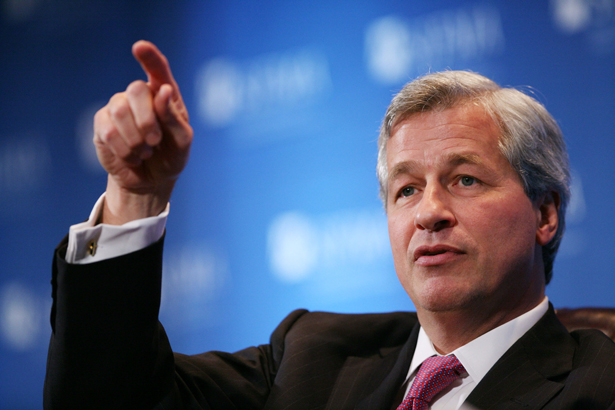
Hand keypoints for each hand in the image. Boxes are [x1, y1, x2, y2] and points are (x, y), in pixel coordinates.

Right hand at [93, 40, 192, 224]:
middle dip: (147, 120)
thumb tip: (161, 90)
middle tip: (155, 141)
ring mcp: (118, 107)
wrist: (151, 180)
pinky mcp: (102, 124)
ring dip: (136, 139)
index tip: (139, 47)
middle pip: (136, 90)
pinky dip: (124, 149)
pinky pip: (108, 130)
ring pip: (120, 111)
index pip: (158, 69)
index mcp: (164, 94)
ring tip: (145, 152)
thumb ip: (173, 116)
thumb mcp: (182, 140)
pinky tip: (132, 157)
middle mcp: (140, 96)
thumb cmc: (171, 156)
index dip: (149, 57)